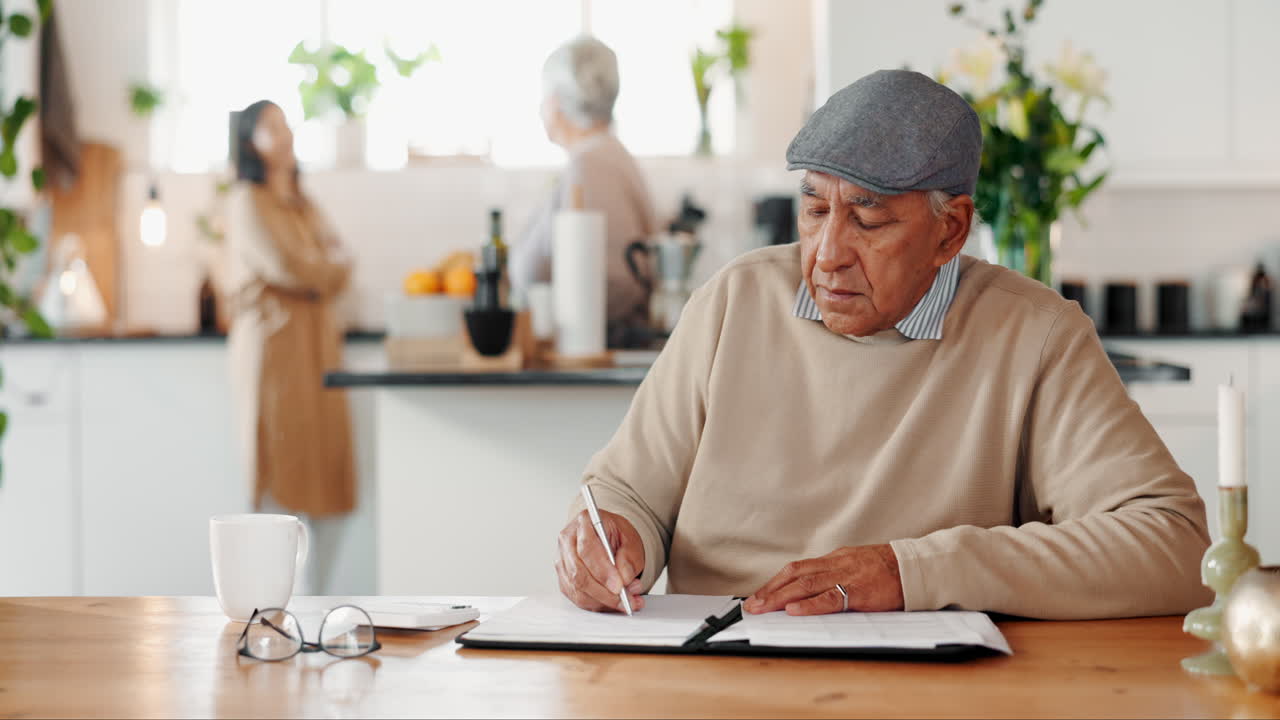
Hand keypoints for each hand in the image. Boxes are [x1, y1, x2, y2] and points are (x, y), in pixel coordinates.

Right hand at [556, 509, 646, 612]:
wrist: (608, 538)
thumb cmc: (616, 535)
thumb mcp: (630, 538)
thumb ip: (629, 556)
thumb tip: (624, 577)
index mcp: (583, 523)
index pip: (587, 549)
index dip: (602, 571)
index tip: (619, 585)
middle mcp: (567, 541)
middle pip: (578, 573)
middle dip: (604, 592)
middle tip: (625, 599)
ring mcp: (563, 562)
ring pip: (577, 590)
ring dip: (604, 600)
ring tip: (628, 600)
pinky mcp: (564, 579)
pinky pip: (578, 598)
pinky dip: (599, 604)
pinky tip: (615, 602)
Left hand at [743, 544, 903, 615]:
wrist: (915, 567)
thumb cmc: (888, 570)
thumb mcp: (856, 566)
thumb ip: (835, 576)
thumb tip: (811, 593)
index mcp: (835, 559)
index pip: (796, 569)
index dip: (775, 582)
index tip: (759, 595)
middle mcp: (836, 564)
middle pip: (795, 575)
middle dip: (770, 591)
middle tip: (751, 605)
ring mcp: (846, 576)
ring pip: (806, 584)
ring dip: (780, 597)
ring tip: (763, 608)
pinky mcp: (860, 591)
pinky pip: (831, 598)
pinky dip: (810, 604)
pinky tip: (794, 610)